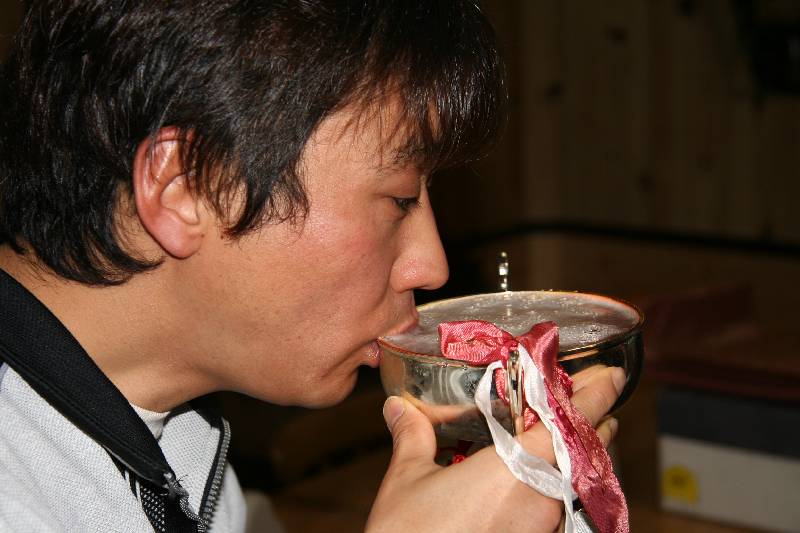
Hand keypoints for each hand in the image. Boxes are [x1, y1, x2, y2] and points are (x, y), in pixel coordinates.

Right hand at [365, 366, 624, 532]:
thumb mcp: (408, 480)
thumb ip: (412, 437)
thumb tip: (399, 409)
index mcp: (517, 468)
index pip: (574, 421)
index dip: (599, 393)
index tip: (613, 376)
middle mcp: (541, 500)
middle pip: (583, 452)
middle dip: (588, 424)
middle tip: (588, 399)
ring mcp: (541, 530)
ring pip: (573, 482)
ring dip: (571, 457)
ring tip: (561, 437)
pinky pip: (558, 511)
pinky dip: (554, 489)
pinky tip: (533, 484)